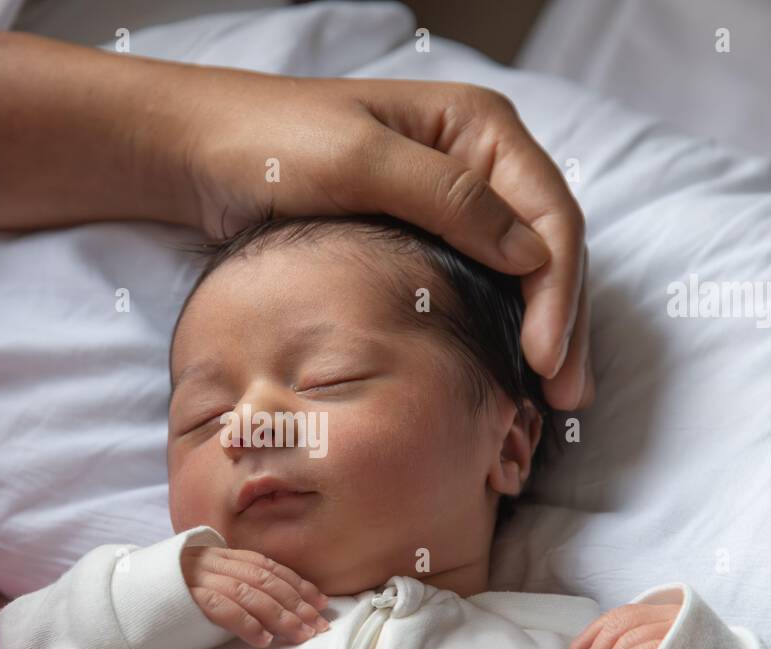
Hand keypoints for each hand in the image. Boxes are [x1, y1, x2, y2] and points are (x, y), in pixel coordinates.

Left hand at [179, 74, 592, 409]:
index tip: (545, 357)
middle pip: (549, 247)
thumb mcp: (357, 162)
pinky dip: (504, 327)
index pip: (548, 213)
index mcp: (478, 127)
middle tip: (567, 396)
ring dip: (545, 332)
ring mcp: (456, 202)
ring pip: (525, 271)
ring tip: (556, 399)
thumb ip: (445, 198)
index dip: (557, 290)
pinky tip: (511, 372)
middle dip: (563, 322)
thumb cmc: (272, 144)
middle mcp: (480, 161)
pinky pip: (483, 283)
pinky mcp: (426, 238)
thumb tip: (531, 255)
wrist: (203, 154)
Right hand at [181, 546, 331, 647]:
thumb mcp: (209, 583)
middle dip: (297, 603)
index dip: (298, 583)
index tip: (322, 601)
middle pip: (266, 580)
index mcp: (222, 555)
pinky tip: (263, 640)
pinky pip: (222, 609)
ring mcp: (199, 580)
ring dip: (280, 616)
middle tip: (320, 625)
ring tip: (301, 635)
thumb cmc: (174, 598)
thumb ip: (238, 585)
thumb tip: (282, 603)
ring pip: (250, 594)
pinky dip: (245, 624)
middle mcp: (214, 562)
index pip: (269, 566)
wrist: (128, 600)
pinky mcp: (186, 600)